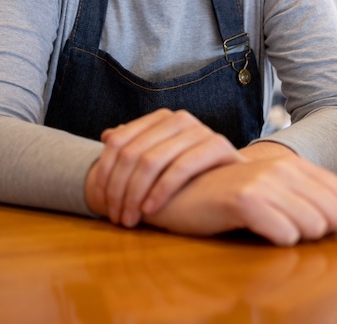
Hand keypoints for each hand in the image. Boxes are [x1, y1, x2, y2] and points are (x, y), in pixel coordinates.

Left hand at [85, 108, 241, 227]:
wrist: (236, 182)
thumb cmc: (191, 176)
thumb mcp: (158, 161)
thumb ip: (134, 147)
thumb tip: (108, 135)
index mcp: (161, 118)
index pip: (119, 141)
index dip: (105, 173)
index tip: (100, 201)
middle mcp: (179, 118)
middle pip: (132, 153)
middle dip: (119, 189)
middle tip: (116, 216)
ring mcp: (199, 129)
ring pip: (152, 160)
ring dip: (135, 194)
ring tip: (131, 218)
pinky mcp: (218, 145)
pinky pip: (181, 167)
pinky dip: (161, 190)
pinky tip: (151, 209)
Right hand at [141, 152, 336, 245]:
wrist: (179, 190)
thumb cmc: (226, 195)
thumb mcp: (269, 189)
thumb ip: (307, 195)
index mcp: (291, 164)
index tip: (328, 227)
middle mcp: (281, 168)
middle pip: (332, 212)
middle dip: (327, 230)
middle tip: (305, 234)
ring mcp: (263, 182)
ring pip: (312, 224)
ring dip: (304, 237)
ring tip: (284, 234)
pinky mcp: (244, 200)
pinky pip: (283, 232)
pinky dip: (282, 240)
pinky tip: (271, 236)